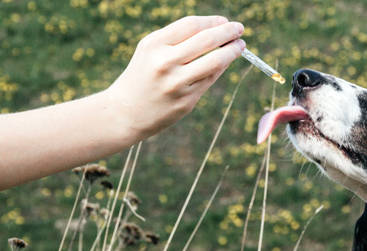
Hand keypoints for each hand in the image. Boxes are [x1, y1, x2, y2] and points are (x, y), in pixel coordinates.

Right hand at [106, 16, 244, 138]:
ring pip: (215, 62)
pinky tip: (225, 62)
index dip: (212, 21)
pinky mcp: (186, 101)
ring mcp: (177, 84)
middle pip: (206, 41)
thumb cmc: (143, 75)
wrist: (126, 112)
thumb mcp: (151, 50)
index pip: (191, 25)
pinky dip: (221, 68)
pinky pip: (210, 80)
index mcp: (154, 45)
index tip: (225, 21)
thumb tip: (217, 30)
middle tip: (240, 28)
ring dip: (232, 51)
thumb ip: (178, 39)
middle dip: (228, 32)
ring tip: (240, 45)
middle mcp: (165, 63)